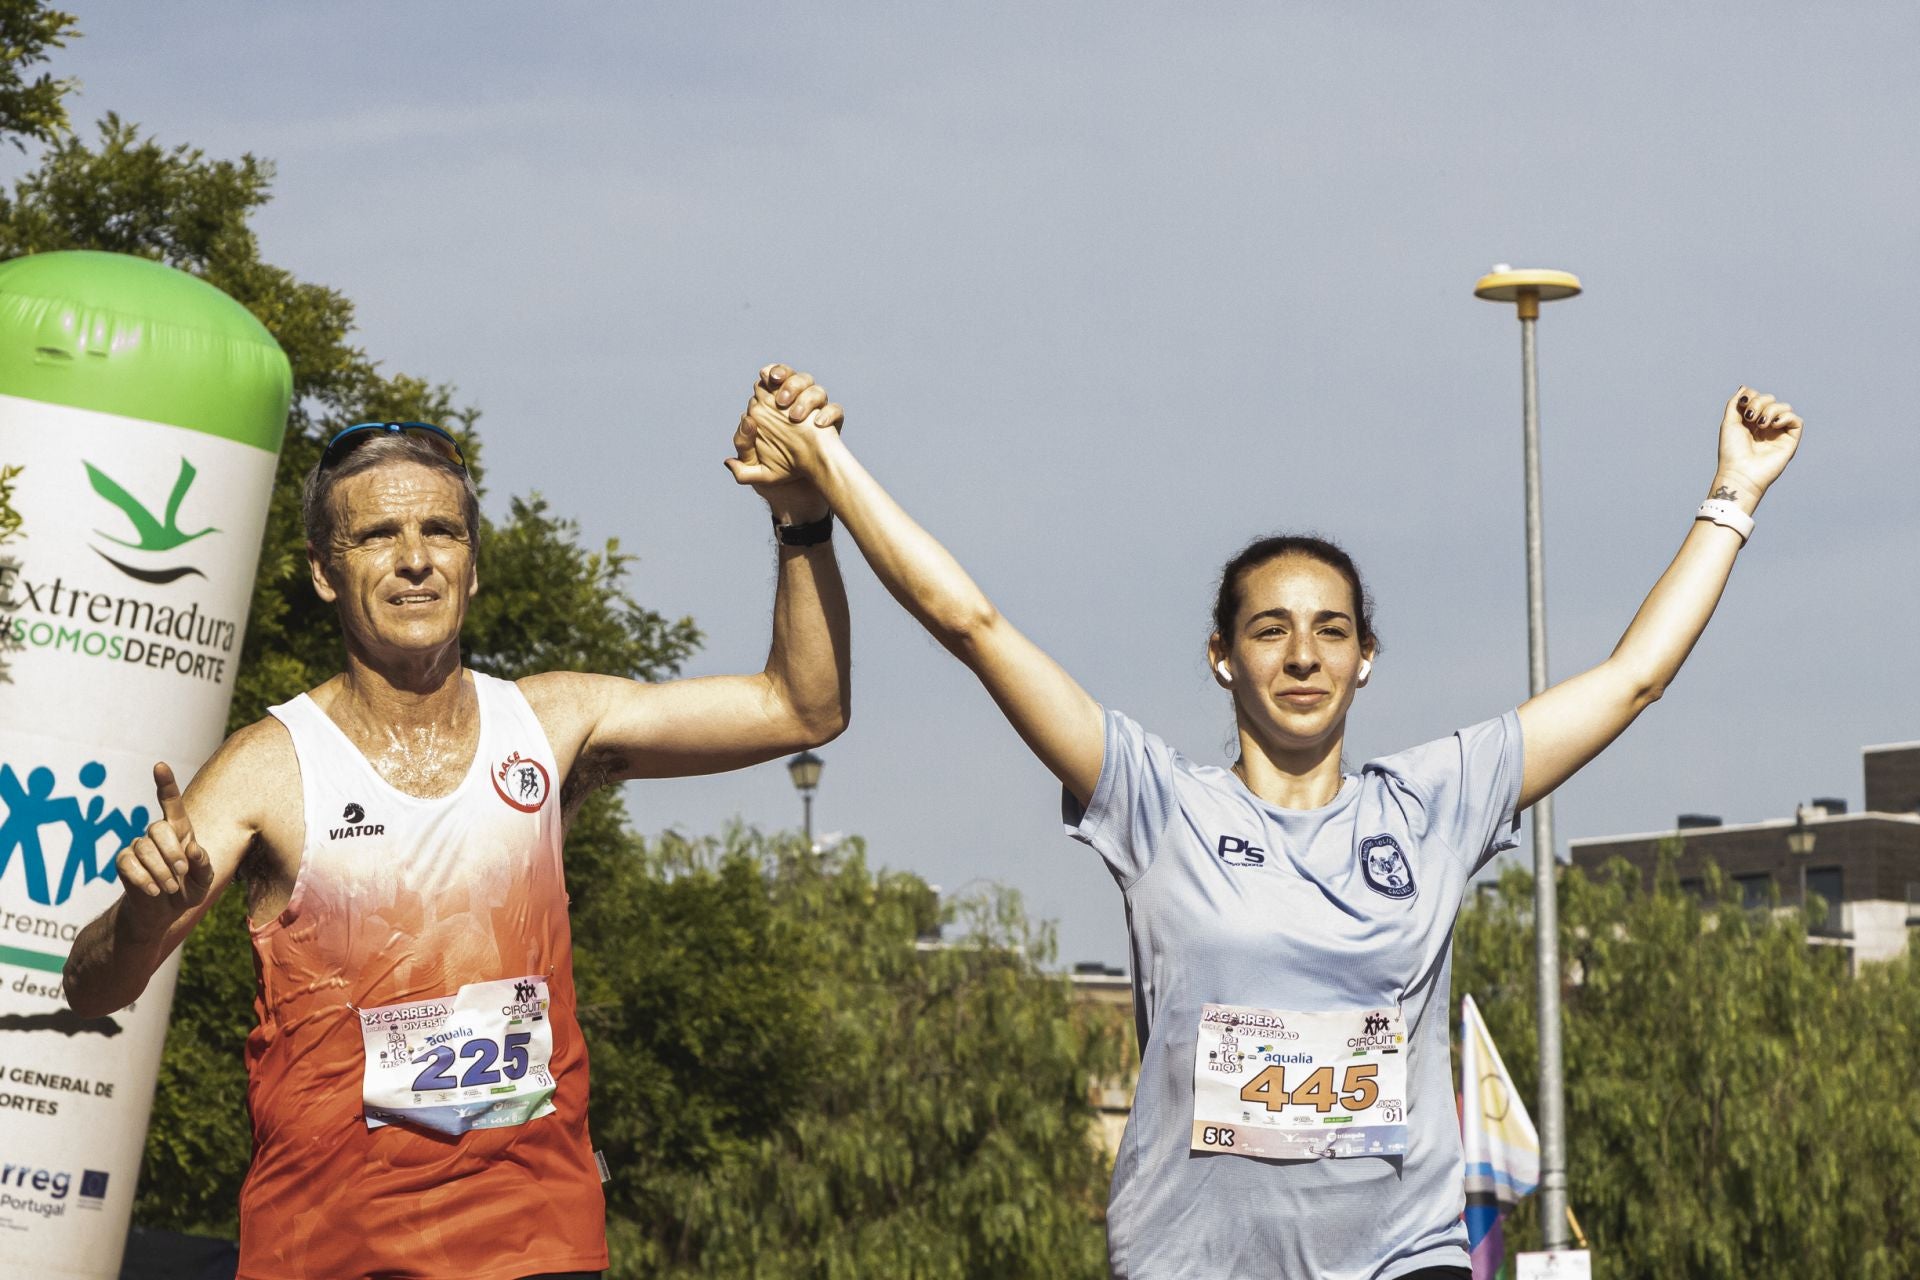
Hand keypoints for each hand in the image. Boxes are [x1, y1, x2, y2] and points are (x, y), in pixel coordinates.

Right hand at [113, 763, 213, 941]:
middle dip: (172, 852)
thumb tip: (194, 849)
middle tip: (182, 873)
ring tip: (170, 888)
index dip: (165, 784)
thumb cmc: (187, 891)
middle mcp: (157, 835)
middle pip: (158, 828)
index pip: (171, 804)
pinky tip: (154, 891)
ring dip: (160, 871)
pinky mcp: (123, 862)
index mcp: (180, 832)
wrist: (161, 914)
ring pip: (143, 849)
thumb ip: (204, 865)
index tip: (159, 765)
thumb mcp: (204, 881)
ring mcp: (137, 846)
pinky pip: (128, 864)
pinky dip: (144, 880)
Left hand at [726, 365, 844, 509]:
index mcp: (773, 408)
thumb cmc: (774, 473)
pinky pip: (836, 410)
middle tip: (781, 401)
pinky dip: (829, 414)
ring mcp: (815, 412)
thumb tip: (745, 419)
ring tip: (796, 416)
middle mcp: (796, 404)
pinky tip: (819, 424)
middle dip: (788, 383)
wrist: (802, 489)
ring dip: (806, 397)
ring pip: (816, 389)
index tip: (767, 380)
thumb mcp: (754, 465)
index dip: (770, 375)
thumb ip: (742, 445)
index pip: (771, 381)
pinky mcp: (832, 423)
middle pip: (795, 378)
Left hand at [1714, 386, 1801, 500]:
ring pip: (1784, 407)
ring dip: (1771, 410)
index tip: (1743, 405)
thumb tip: (1745, 387)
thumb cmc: (1732, 451)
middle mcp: (1765, 425)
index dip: (1752, 396)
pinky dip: (1785, 417)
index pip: (1757, 397)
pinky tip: (1773, 425)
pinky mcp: (1790, 440)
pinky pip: (1796, 420)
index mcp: (1750, 421)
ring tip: (1761, 424)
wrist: (1740, 472)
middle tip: (1750, 417)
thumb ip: (1735, 403)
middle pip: (1770, 399)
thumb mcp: (1729, 422)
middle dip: (1759, 402)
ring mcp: (1778, 432)